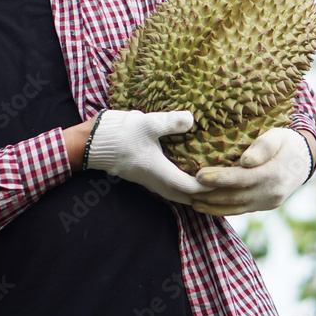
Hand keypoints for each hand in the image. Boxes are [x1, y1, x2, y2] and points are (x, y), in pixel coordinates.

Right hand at [86, 110, 210, 204]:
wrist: (89, 142)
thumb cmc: (118, 134)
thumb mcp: (146, 124)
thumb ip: (170, 122)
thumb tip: (192, 119)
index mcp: (159, 172)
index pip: (192, 187)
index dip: (210, 187)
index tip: (226, 179)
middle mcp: (154, 180)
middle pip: (185, 196)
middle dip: (204, 195)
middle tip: (222, 185)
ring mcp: (146, 179)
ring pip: (174, 192)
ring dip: (191, 190)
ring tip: (208, 180)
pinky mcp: (141, 173)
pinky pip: (166, 185)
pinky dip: (180, 182)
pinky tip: (184, 168)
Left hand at [191, 127, 311, 215]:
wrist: (306, 159)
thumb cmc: (286, 142)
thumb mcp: (277, 136)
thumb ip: (263, 146)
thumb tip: (245, 161)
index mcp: (274, 173)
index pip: (241, 178)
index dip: (219, 178)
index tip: (198, 175)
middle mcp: (272, 192)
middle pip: (236, 197)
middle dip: (210, 196)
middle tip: (188, 191)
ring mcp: (270, 202)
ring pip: (238, 208)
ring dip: (214, 207)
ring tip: (193, 203)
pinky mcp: (267, 206)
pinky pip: (243, 210)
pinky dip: (225, 210)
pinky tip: (209, 206)